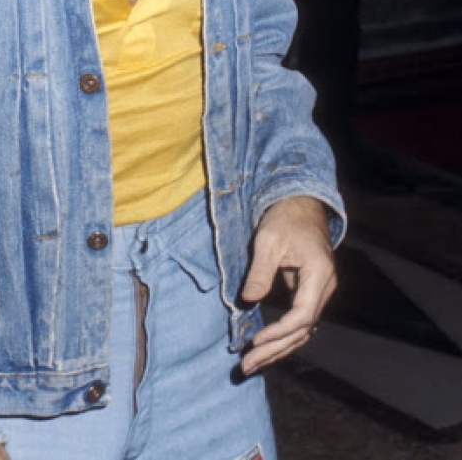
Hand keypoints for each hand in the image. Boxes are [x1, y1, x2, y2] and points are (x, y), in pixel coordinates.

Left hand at [239, 196, 335, 374]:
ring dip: (278, 349)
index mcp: (319, 274)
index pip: (303, 315)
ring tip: (252, 364)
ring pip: (302, 331)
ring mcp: (320, 293)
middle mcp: (325, 288)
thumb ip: (260, 271)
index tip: (256, 340)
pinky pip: (299, 323)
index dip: (279, 331)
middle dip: (274, 350)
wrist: (301, 206)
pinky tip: (265, 348)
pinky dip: (282, 337)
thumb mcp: (268, 239)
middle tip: (247, 366)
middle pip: (303, 330)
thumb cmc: (285, 219)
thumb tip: (249, 300)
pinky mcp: (310, 294)